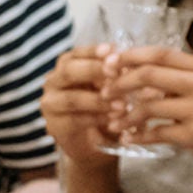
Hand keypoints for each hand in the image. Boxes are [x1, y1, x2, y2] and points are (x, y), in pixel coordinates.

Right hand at [41, 45, 120, 169]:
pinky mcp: (55, 125)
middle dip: (94, 70)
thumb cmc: (108, 106)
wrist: (96, 142)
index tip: (114, 50)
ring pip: (71, 98)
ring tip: (123, 105)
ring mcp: (51, 104)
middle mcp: (55, 81)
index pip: (78, 53)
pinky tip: (115, 120)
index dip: (95, 51)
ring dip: (99, 101)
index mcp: (68, 66)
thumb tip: (141, 67)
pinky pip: (74, 120)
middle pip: (69, 71)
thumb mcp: (115, 87)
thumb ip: (121, 76)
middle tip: (117, 73)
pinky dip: (97, 119)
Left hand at [108, 48, 192, 189]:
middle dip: (120, 83)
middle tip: (106, 92)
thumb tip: (148, 72)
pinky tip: (129, 139)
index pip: (162, 53)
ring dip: (126, 115)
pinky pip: (156, 133)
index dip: (131, 55)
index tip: (110, 62)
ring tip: (115, 122)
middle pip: (149, 75)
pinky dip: (138, 136)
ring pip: (148, 106)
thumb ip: (188, 80)